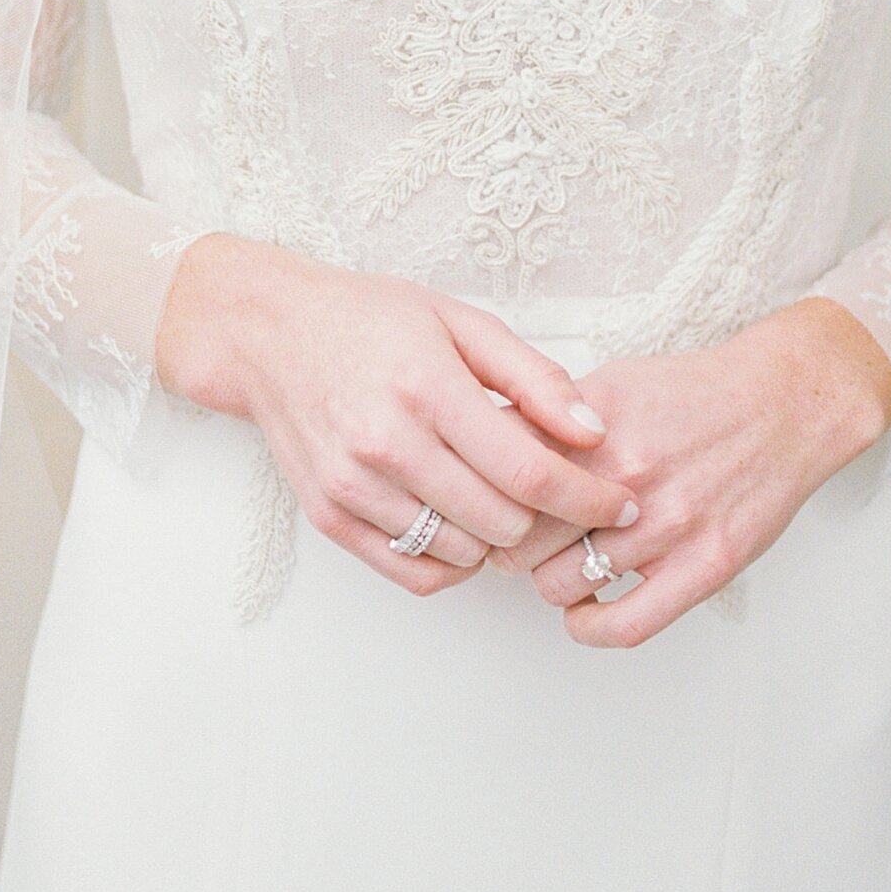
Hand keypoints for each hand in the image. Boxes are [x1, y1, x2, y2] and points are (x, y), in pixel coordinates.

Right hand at [154, 232, 639, 598]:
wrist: (270, 335)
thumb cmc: (370, 319)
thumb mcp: (461, 321)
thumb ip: (534, 378)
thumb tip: (594, 433)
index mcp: (427, 389)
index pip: (529, 472)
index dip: (588, 498)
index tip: (621, 505)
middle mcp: (387, 445)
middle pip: (503, 524)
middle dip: (549, 518)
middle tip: (563, 498)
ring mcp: (354, 488)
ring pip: (464, 555)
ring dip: (499, 539)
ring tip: (506, 500)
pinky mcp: (330, 517)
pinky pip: (414, 572)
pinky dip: (454, 561)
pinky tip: (464, 522)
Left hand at [495, 297, 890, 647]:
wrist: (782, 405)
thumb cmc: (694, 395)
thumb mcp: (610, 384)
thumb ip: (549, 420)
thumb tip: (484, 445)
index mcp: (594, 430)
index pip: (503, 483)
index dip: (484, 501)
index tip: (487, 508)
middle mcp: (626, 478)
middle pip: (521, 539)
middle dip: (511, 544)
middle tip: (522, 541)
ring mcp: (667, 526)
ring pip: (561, 585)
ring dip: (552, 581)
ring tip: (566, 563)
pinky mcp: (705, 566)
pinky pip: (624, 625)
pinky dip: (589, 627)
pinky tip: (586, 612)